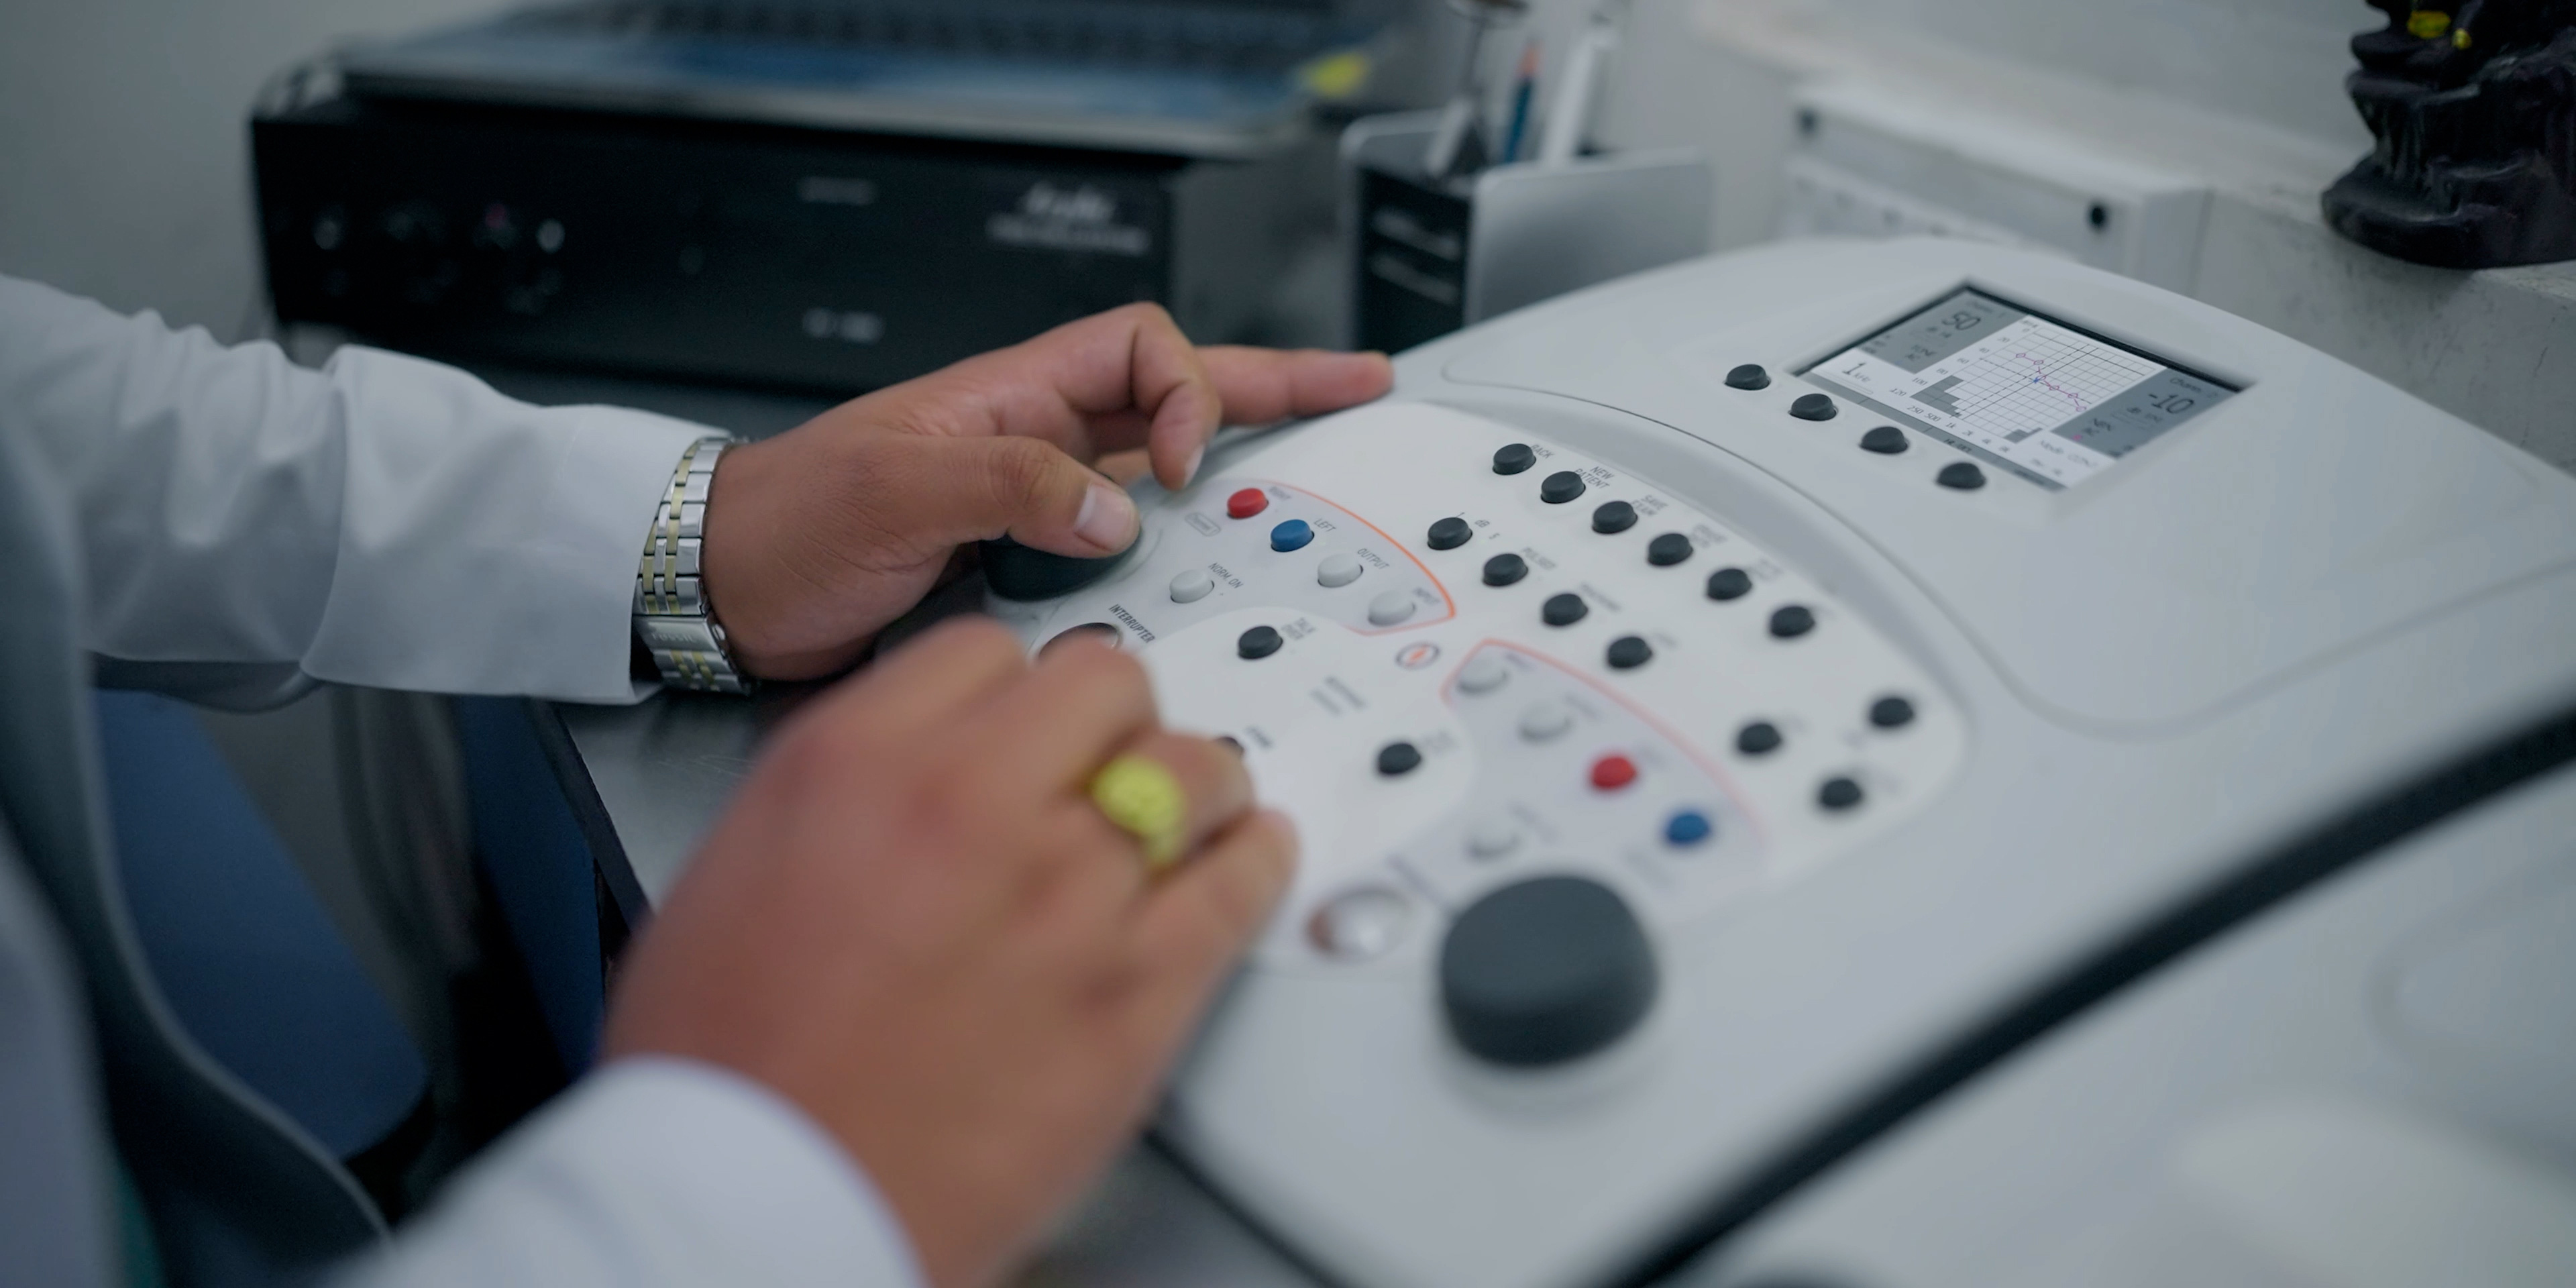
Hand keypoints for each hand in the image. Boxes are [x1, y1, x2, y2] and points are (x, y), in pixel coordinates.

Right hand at [602, 617, 1296, 1287]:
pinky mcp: (1139, 989)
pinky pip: (1239, 885)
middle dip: (1113, 720)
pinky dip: (1256, 861)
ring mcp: (1066, 893)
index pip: (987, 653)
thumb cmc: (732, 1066)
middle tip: (1115, 760)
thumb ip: (847, 788)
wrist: (763, 1200)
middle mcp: (968, 803)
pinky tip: (1248, 858)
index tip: (1036, 721)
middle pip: (1105, 685)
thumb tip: (917, 760)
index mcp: (857, 760)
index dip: (1019, 691)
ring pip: (1190, 769)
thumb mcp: (738, 865)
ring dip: (1196, 785)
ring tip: (1195, 811)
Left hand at [699, 304, 1392, 678]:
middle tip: (1359, 386)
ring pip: (1163, 476)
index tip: (1183, 466)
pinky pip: (1125, 550)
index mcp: (1012, 397)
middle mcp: (1036, 443)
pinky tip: (1206, 573)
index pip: (1142, 351)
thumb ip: (1007, 487)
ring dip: (1237, 473)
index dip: (1188, 393)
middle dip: (1276, 389)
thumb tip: (1115, 513)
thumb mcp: (893, 490)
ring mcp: (1036, 504)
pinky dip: (1175, 556)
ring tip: (1310, 476)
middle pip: (1181, 397)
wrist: (722, 595)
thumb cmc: (784, 523)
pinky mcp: (1023, 566)